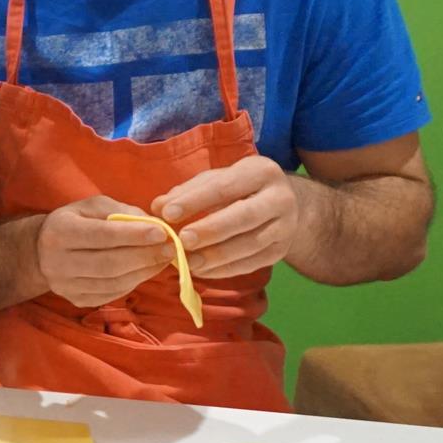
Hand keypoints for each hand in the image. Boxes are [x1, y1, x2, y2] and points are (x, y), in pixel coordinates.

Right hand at [33, 195, 175, 306]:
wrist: (41, 251)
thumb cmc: (75, 222)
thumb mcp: (92, 206)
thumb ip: (122, 211)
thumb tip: (154, 225)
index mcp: (58, 231)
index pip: (101, 235)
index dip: (133, 235)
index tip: (162, 233)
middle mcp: (56, 262)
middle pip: (109, 264)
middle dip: (144, 256)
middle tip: (171, 249)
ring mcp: (65, 286)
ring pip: (113, 283)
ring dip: (144, 272)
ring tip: (164, 259)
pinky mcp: (76, 300)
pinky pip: (112, 294)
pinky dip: (134, 282)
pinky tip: (146, 270)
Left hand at [153, 156, 298, 278]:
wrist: (282, 205)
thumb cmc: (238, 189)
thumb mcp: (215, 181)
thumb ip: (187, 192)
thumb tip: (157, 207)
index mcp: (261, 172)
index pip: (224, 187)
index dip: (194, 201)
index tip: (167, 214)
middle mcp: (280, 198)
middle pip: (244, 217)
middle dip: (210, 230)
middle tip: (181, 241)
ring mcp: (285, 227)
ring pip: (250, 244)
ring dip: (215, 256)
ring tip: (187, 261)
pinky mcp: (281, 251)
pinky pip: (252, 264)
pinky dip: (224, 270)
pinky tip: (201, 270)